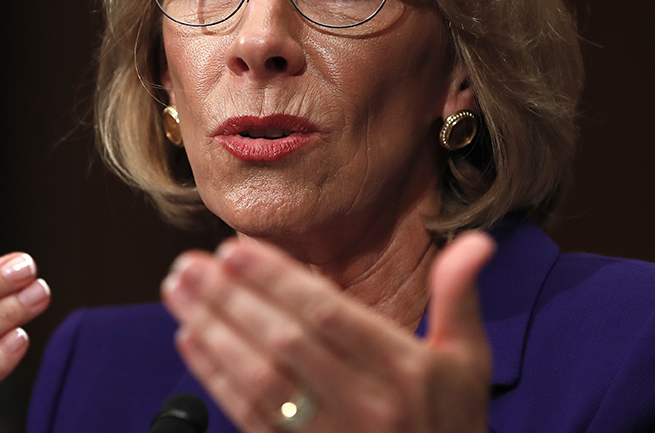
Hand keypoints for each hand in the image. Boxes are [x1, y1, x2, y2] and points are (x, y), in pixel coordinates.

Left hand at [161, 232, 494, 431]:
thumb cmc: (451, 425)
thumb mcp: (468, 362)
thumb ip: (459, 298)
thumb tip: (476, 241)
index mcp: (403, 370)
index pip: (328, 314)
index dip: (277, 279)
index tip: (234, 248)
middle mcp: (365, 403)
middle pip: (284, 341)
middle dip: (231, 297)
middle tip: (190, 262)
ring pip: (258, 377)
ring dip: (212, 330)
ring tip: (178, 292)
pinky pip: (249, 416)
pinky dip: (215, 376)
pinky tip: (190, 339)